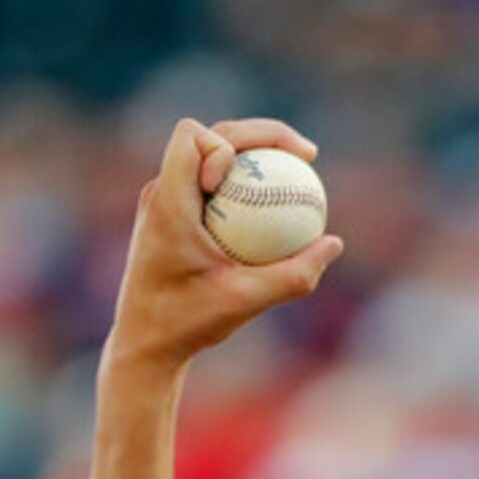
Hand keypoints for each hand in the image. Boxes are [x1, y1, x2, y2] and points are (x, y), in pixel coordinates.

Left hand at [104, 118, 344, 373]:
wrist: (145, 344)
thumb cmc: (187, 324)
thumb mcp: (246, 302)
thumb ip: (293, 275)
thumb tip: (333, 243)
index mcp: (168, 202)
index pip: (191, 136)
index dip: (224, 144)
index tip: (243, 180)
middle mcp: (162, 193)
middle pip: (211, 134)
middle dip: (259, 134)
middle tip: (309, 154)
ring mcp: (166, 203)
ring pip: (211, 154)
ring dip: (254, 156)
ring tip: (297, 171)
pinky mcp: (174, 216)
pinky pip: (212, 183)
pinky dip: (246, 183)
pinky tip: (277, 207)